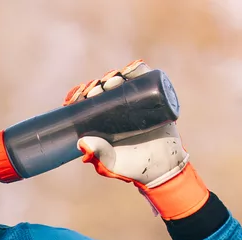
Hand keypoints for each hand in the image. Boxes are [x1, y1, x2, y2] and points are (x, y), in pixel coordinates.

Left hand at [64, 61, 208, 218]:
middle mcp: (116, 108)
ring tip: (114, 80)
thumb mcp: (110, 164)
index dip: (81, 95)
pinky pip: (145, 77)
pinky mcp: (153, 96)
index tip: (80, 95)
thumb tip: (82, 143)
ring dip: (116, 75)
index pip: (87, 102)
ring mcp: (135, 101)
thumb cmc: (132, 168)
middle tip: (98, 88)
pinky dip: (138, 69)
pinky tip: (132, 68)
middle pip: (103, 89)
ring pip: (122, 80)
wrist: (161, 168)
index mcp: (101, 121)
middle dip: (98, 85)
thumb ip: (97, 156)